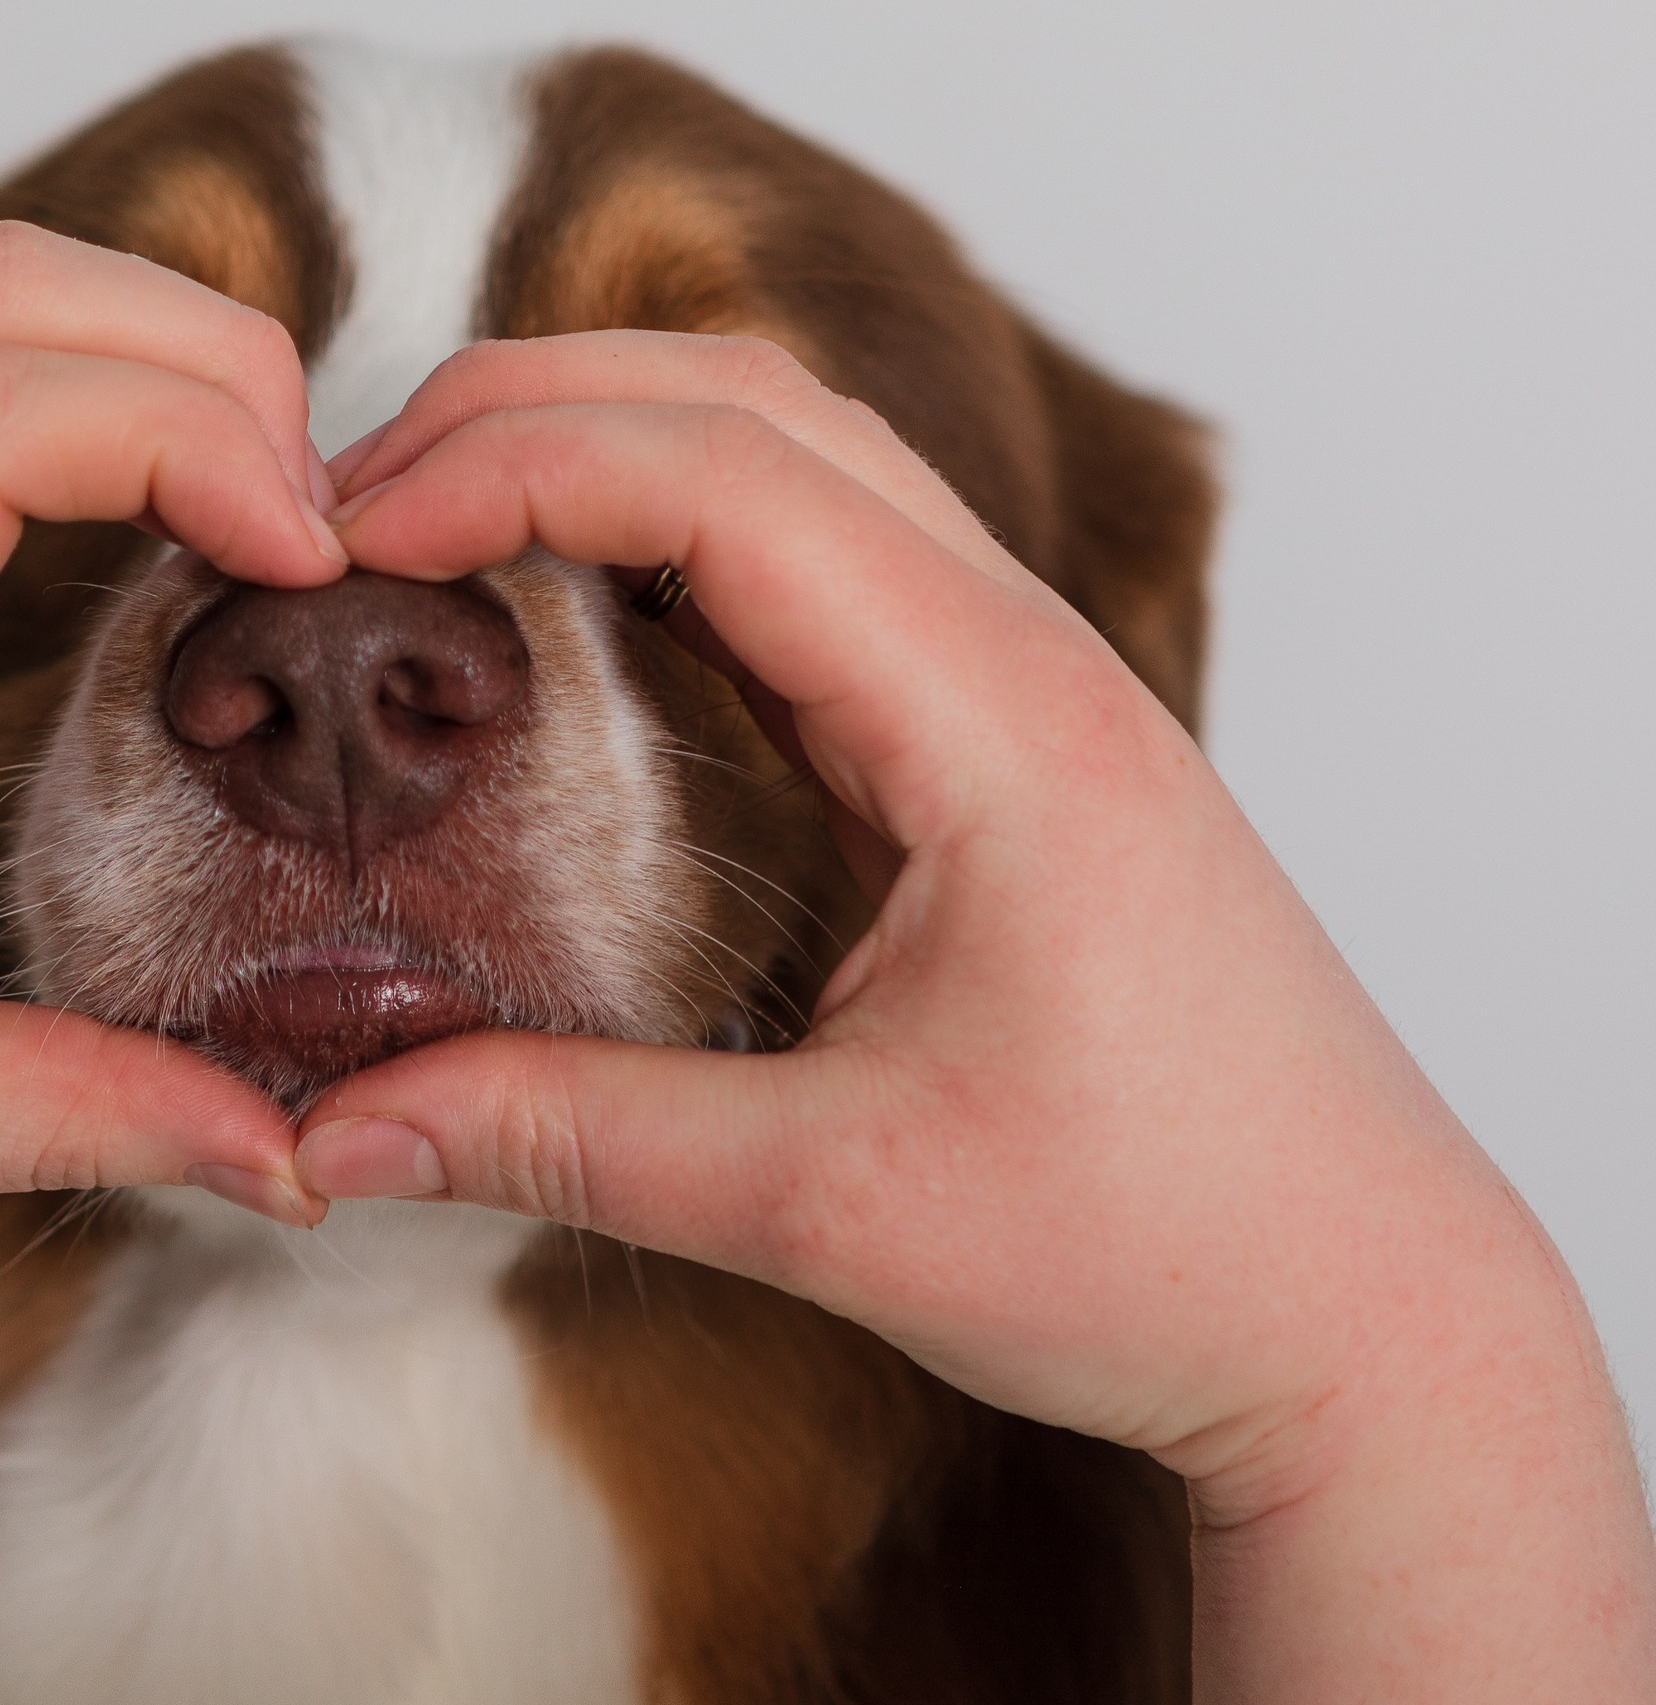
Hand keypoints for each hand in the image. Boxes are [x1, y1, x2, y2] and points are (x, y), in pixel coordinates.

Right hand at [298, 331, 1655, 1704]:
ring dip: (610, 436)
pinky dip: (680, 512)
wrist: (1362, 1301)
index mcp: (998, 723)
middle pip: (757, 402)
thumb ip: (568, 1139)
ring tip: (435, 510)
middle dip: (534, 407)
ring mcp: (1029, 670)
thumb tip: (343, 1123)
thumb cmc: (1156, 1247)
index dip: (513, 466)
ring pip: (802, 442)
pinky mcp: (1009, 718)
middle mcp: (1025, 652)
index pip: (726, 480)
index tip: (351, 534)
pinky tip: (580, 584)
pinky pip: (832, 537)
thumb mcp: (829, 1208)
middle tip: (351, 499)